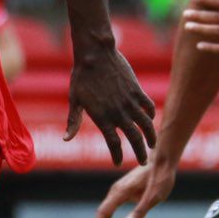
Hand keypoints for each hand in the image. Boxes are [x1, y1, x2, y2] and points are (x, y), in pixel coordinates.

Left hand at [65, 41, 157, 165]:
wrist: (95, 54)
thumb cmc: (81, 77)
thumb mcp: (75, 100)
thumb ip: (73, 122)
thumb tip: (65, 140)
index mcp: (102, 118)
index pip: (113, 144)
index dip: (117, 156)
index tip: (118, 163)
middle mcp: (119, 113)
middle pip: (135, 139)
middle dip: (140, 153)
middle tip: (144, 162)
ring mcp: (130, 102)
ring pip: (146, 125)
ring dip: (151, 137)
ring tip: (152, 145)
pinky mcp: (137, 90)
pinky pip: (148, 106)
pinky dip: (151, 115)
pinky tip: (150, 120)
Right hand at [87, 159, 175, 217]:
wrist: (162, 161)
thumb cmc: (160, 178)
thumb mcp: (154, 197)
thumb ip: (140, 211)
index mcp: (121, 192)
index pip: (104, 213)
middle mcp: (115, 191)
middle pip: (102, 215)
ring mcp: (117, 191)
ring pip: (104, 212)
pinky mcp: (122, 192)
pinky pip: (109, 209)